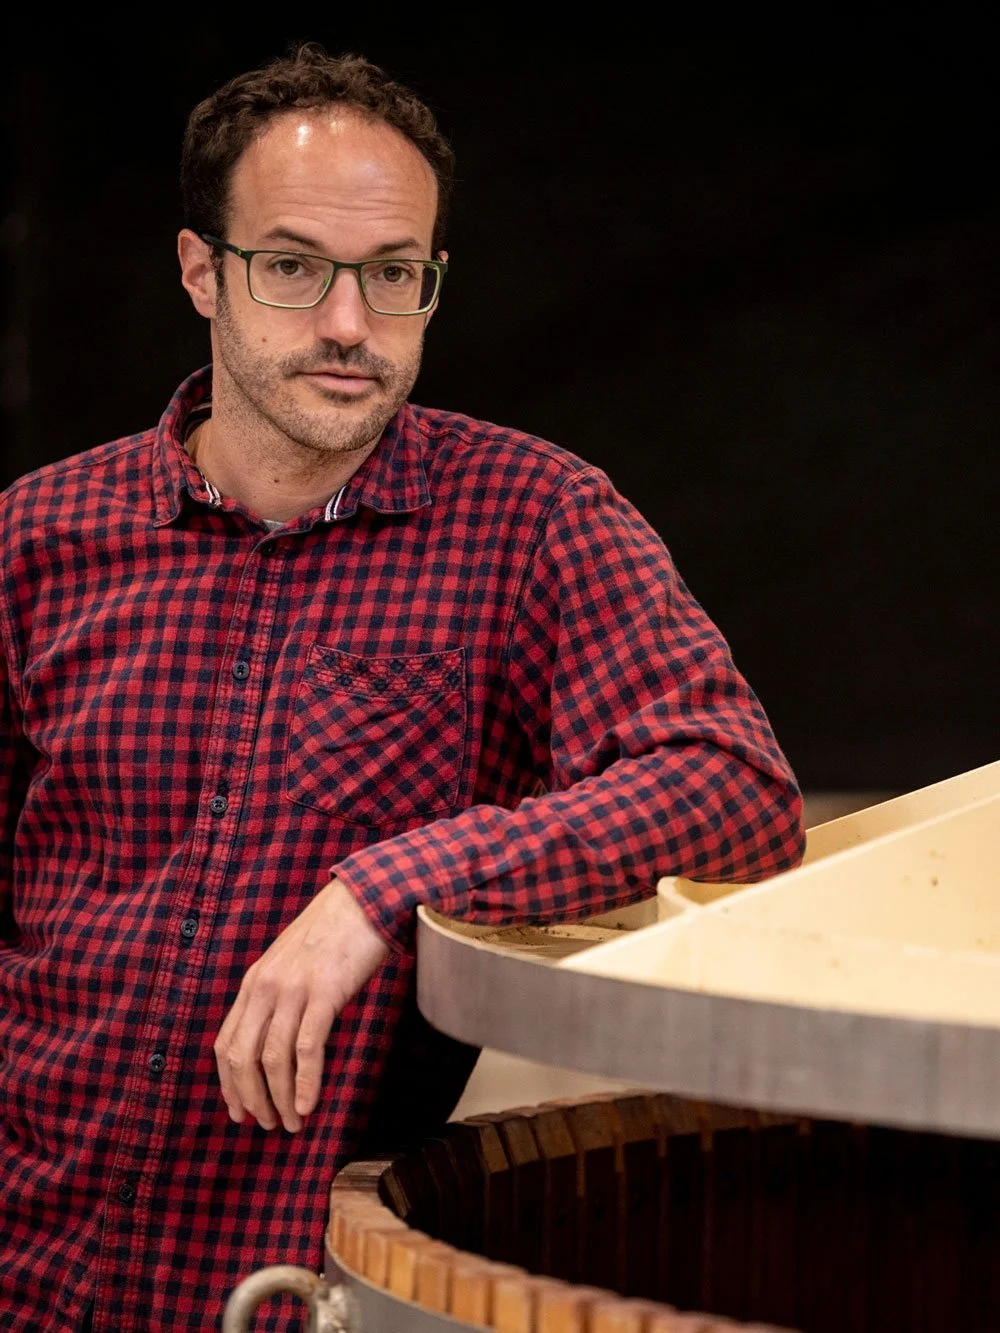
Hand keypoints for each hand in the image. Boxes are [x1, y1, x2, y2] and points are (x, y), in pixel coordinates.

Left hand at [214, 877, 388, 1131]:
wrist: (366, 899)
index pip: (226, 1043)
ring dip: (280, 1099)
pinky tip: (309, 1104)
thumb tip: (280, 1039)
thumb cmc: (334, 933)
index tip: (240, 1113)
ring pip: (273, 1059)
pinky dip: (306, 1082)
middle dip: (252, 1099)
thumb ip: (280, 995)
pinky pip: (307, 1047)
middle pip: (243, 1058)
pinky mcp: (324, 992)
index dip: (228, 1084)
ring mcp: (293, 989)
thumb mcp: (293, 962)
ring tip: (291, 1124)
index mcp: (254, 981)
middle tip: (267, 1125)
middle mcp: (266, 987)